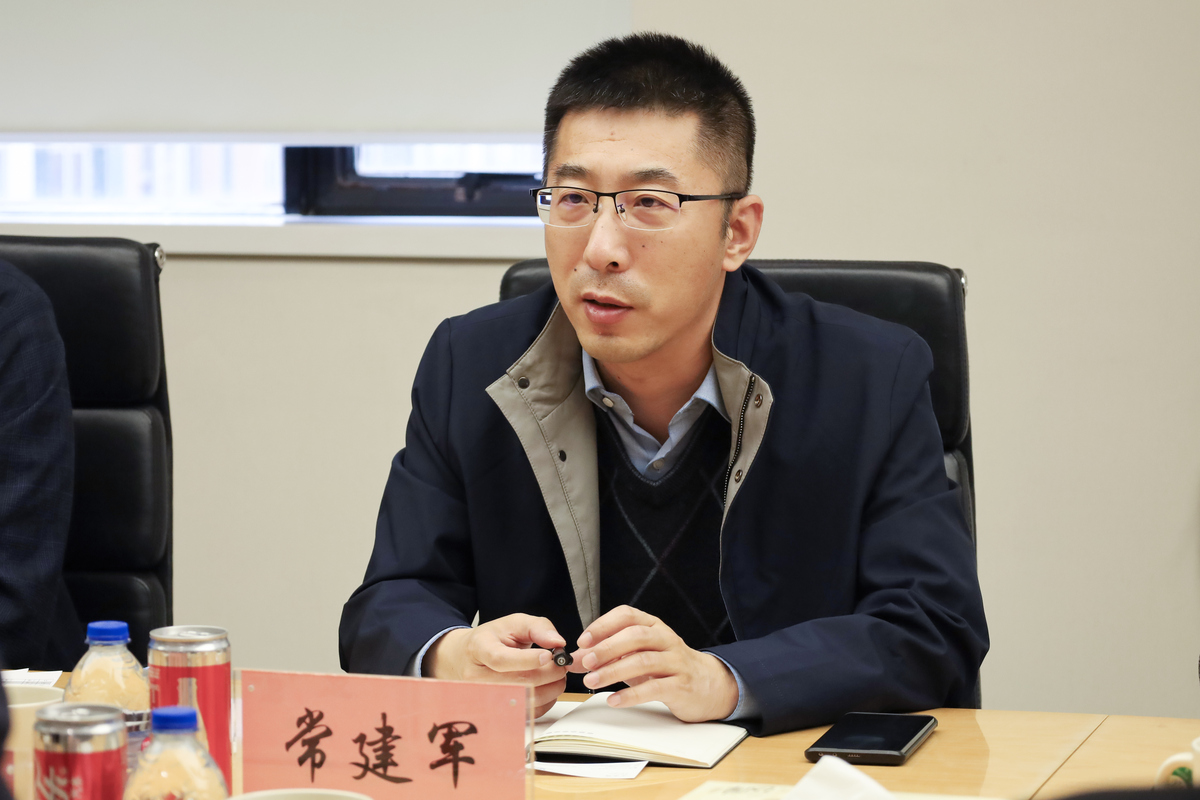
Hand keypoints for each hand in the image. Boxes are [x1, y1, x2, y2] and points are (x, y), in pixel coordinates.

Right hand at [426, 614, 567, 717]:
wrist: (466, 658)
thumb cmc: (491, 640)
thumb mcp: (512, 623)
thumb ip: (537, 627)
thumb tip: (558, 642)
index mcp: (479, 649)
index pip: (500, 659)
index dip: (527, 660)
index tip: (549, 654)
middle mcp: (477, 677)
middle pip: (518, 683)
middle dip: (549, 673)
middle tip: (561, 664)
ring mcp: (485, 698)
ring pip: (525, 701)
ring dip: (551, 689)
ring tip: (557, 675)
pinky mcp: (498, 711)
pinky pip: (528, 714)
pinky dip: (546, 701)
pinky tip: (548, 687)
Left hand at [570, 605, 738, 721]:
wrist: (708, 684)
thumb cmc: (667, 667)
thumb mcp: (638, 655)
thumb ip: (609, 655)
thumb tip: (577, 659)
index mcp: (653, 626)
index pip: (627, 615)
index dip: (603, 625)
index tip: (583, 640)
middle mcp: (666, 639)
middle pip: (635, 635)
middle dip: (607, 648)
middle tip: (586, 662)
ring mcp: (676, 661)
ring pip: (644, 661)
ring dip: (614, 671)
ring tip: (593, 682)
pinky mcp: (681, 685)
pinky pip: (655, 688)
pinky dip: (632, 694)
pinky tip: (614, 700)